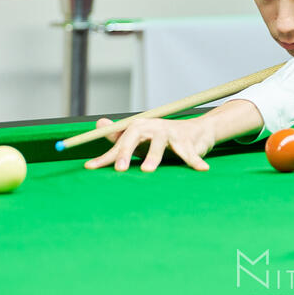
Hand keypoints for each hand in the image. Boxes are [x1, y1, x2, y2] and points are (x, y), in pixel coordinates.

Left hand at [84, 116, 215, 172]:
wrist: (196, 131)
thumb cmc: (162, 139)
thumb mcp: (139, 139)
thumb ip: (118, 136)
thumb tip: (97, 124)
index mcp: (140, 127)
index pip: (120, 142)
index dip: (107, 155)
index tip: (91, 167)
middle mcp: (154, 127)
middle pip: (137, 136)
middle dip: (127, 152)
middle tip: (119, 169)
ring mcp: (172, 134)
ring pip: (161, 144)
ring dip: (153, 156)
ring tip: (147, 170)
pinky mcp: (189, 142)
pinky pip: (191, 153)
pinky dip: (195, 161)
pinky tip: (202, 169)